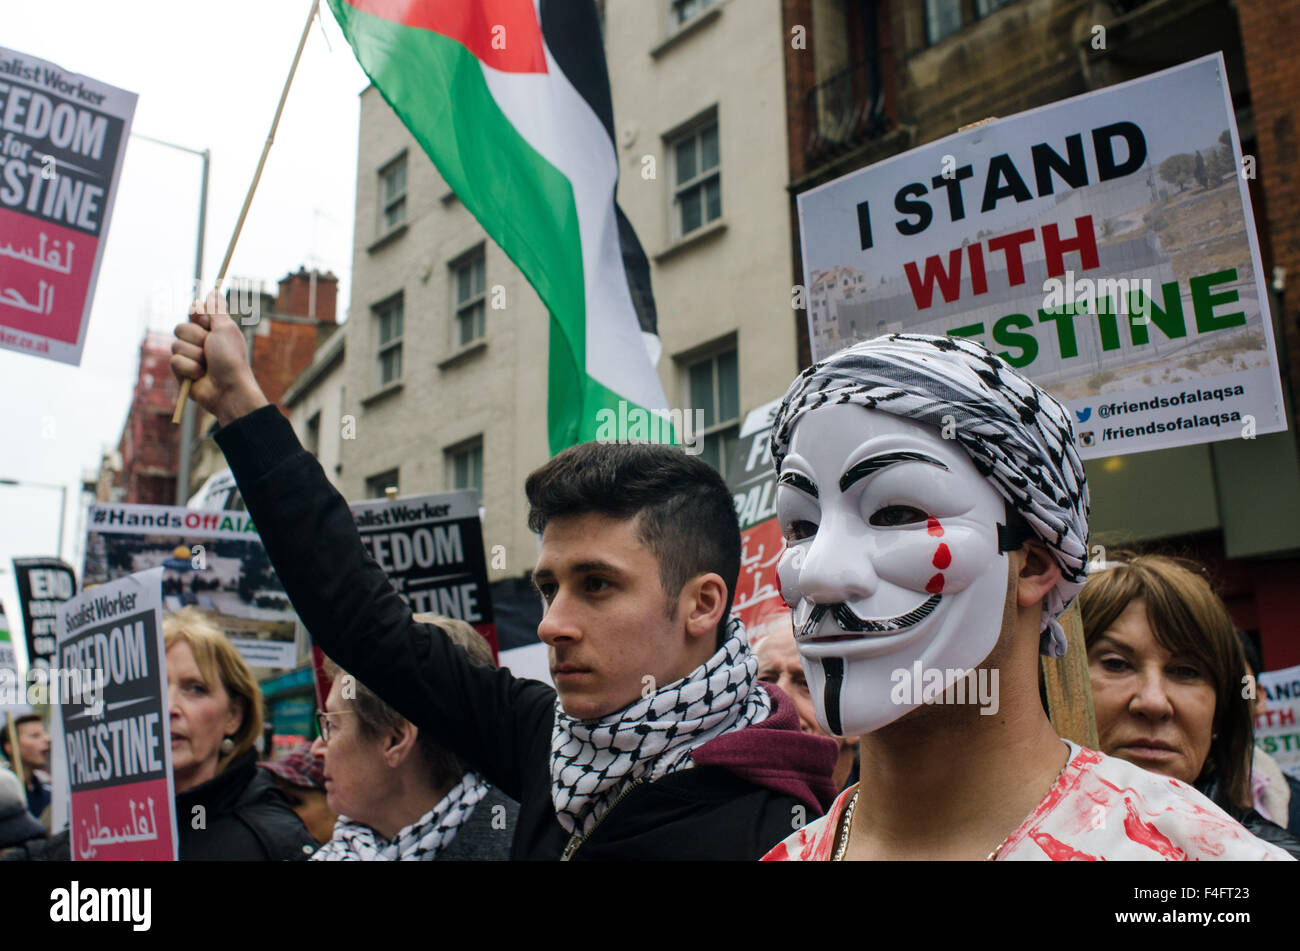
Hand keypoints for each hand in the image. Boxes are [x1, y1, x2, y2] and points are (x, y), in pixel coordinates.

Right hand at [171, 290, 268, 426]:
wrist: (229, 389)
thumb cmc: (231, 359)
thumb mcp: (226, 329)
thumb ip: (217, 310)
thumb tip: (214, 291)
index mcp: (211, 330)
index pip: (192, 312)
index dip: (196, 315)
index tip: (205, 321)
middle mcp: (199, 342)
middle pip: (180, 327)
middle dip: (196, 338)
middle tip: (211, 349)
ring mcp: (189, 357)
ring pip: (176, 345)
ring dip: (194, 355)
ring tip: (208, 366)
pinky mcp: (181, 372)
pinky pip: (174, 361)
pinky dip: (189, 368)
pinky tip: (200, 376)